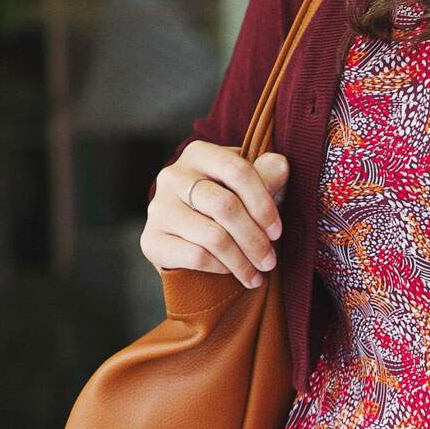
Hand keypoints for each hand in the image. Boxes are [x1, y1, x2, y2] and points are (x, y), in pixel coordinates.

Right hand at [141, 141, 289, 288]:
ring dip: (242, 261)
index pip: (238, 170)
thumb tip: (278, 165)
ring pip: (212, 236)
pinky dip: (219, 267)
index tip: (277, 231)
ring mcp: (159, 207)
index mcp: (200, 154)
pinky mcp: (151, 239)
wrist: (188, 235)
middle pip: (225, 206)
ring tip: (257, 274)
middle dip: (254, 239)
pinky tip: (230, 272)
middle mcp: (173, 176)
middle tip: (270, 261)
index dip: (263, 203)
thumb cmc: (228, 204)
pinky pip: (195, 256)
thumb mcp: (251, 185)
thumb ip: (267, 174)